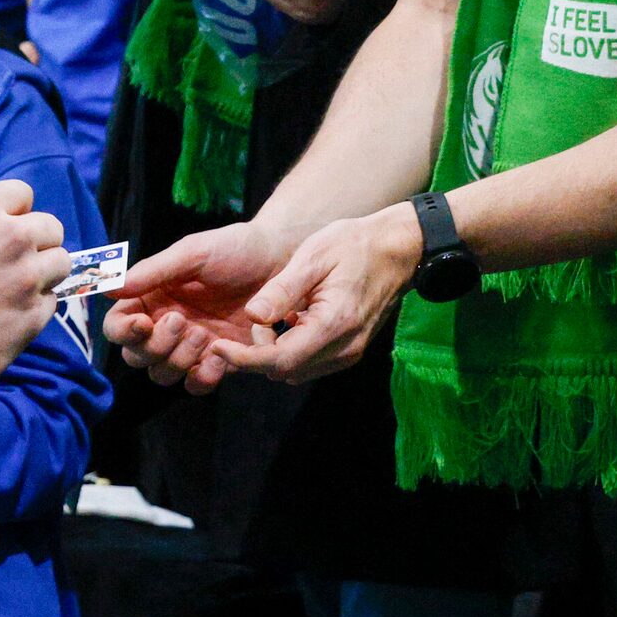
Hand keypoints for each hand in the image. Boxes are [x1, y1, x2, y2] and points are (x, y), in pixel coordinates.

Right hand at [0, 180, 71, 393]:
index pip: (22, 194)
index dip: (15, 213)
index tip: (8, 227)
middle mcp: (12, 236)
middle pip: (51, 228)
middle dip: (38, 243)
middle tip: (17, 263)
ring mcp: (28, 275)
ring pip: (60, 263)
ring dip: (44, 275)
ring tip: (15, 292)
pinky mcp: (35, 314)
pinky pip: (50, 302)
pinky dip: (35, 309)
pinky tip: (7, 319)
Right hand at [103, 217, 297, 392]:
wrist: (282, 259)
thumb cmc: (235, 248)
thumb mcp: (193, 252)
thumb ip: (153, 271)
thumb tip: (106, 287)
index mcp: (151, 298)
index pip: (117, 327)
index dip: (123, 331)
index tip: (143, 322)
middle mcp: (165, 326)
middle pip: (136, 357)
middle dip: (154, 346)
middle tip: (182, 321)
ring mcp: (192, 346)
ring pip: (163, 375)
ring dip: (178, 360)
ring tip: (205, 333)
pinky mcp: (221, 361)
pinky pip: (197, 384)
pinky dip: (202, 377)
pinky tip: (219, 356)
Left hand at [209, 204, 426, 387]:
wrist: (399, 249)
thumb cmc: (355, 246)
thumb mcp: (313, 257)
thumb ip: (282, 290)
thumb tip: (252, 316)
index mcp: (333, 325)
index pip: (278, 361)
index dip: (243, 358)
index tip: (217, 347)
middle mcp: (343, 348)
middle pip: (283, 370)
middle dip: (259, 351)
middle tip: (260, 314)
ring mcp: (349, 353)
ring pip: (295, 370)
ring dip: (275, 351)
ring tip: (279, 313)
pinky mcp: (350, 351)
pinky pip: (309, 362)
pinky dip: (292, 348)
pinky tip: (294, 319)